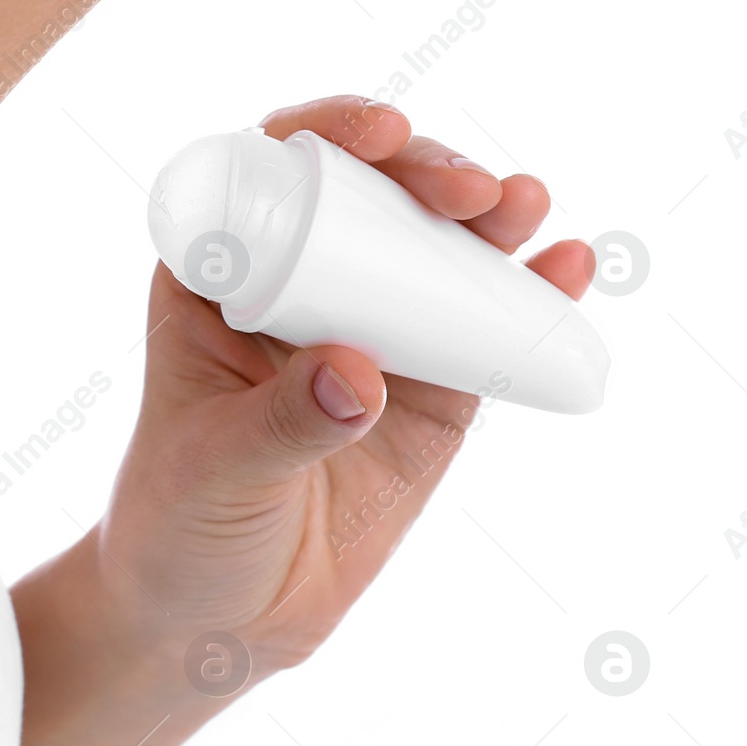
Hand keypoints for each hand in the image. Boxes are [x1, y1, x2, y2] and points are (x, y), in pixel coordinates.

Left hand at [13, 95, 594, 745]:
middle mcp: (297, 281)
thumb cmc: (179, 520)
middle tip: (473, 192)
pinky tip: (566, 269)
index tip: (382, 134)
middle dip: (423, 173)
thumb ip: (280, 422)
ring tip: (528, 207)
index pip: (271, 168)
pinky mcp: (424, 388)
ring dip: (487, 219)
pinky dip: (526, 294)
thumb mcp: (213, 465)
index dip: (328, 131)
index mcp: (218, 271)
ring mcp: (367, 329)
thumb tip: (363, 374)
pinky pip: (480, 328)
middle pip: (366, 194)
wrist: (219, 615)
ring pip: (432, 250)